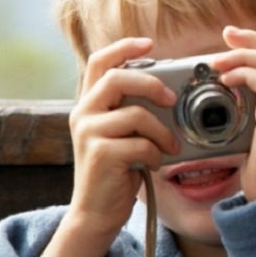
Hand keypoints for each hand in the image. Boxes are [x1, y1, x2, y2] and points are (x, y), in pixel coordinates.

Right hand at [35, 38, 178, 256]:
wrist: (97, 213)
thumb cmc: (118, 172)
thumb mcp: (123, 135)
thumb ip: (134, 112)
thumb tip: (170, 94)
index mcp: (89, 104)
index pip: (99, 62)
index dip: (124, 48)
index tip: (149, 44)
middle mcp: (83, 114)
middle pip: (118, 79)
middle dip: (152, 84)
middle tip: (172, 100)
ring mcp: (89, 133)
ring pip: (136, 115)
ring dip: (162, 132)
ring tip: (169, 147)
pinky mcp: (100, 154)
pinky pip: (142, 144)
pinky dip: (156, 154)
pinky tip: (153, 165)